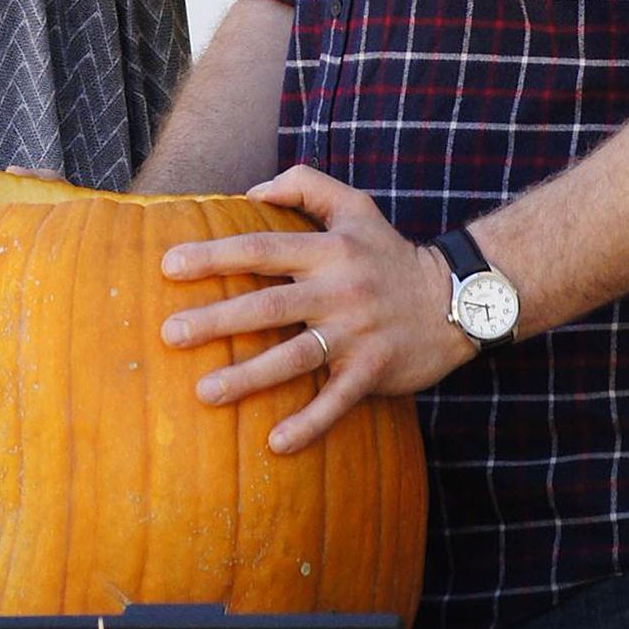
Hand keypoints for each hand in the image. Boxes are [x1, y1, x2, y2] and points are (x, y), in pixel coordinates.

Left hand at [159, 167, 472, 450]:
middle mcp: (338, 290)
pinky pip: (337, 399)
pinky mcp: (374, 370)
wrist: (459, 298)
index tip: (169, 266)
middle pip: (268, 304)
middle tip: (170, 333)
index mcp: (327, 250)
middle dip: (217, 319)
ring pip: (295, 356)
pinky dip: (310, 422)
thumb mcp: (355, 207)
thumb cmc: (391, 253)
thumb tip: (251, 191)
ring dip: (249, 376)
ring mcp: (356, 333)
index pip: (261, 248)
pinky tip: (276, 443)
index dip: (215, 255)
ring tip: (204, 391)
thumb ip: (305, 186)